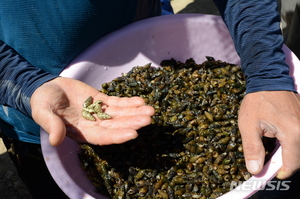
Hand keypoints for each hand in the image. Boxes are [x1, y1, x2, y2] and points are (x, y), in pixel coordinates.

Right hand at [30, 77, 154, 145]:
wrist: (46, 87)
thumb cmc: (42, 102)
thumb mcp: (43, 113)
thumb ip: (51, 125)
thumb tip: (56, 141)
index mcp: (82, 132)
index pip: (103, 137)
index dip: (118, 136)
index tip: (133, 134)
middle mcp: (94, 124)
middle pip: (117, 126)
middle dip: (133, 123)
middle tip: (148, 119)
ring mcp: (99, 112)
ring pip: (120, 114)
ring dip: (135, 112)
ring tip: (151, 110)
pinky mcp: (101, 100)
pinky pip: (117, 102)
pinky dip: (129, 102)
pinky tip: (140, 100)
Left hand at [238, 91, 299, 178]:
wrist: (267, 80)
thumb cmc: (257, 101)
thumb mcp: (249, 125)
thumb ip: (252, 149)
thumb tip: (255, 169)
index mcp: (292, 132)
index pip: (292, 163)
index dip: (280, 172)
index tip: (268, 174)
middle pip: (298, 158)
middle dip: (283, 163)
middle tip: (267, 162)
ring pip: (299, 148)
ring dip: (286, 153)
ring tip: (270, 149)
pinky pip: (299, 138)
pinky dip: (289, 143)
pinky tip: (277, 139)